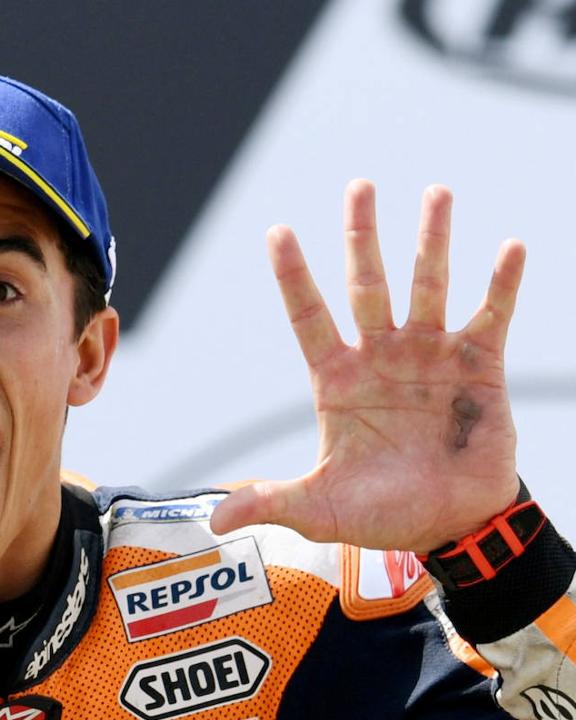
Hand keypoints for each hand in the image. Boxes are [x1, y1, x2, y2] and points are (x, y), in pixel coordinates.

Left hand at [211, 181, 523, 552]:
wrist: (453, 526)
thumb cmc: (382, 514)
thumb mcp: (320, 508)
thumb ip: (271, 503)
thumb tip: (214, 523)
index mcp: (338, 379)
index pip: (309, 316)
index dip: (293, 276)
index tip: (277, 231)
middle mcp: (382, 356)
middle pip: (366, 284)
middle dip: (362, 237)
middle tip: (359, 187)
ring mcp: (431, 356)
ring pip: (429, 286)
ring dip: (433, 241)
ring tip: (437, 192)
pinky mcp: (481, 367)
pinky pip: (492, 316)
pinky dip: (502, 284)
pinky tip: (511, 248)